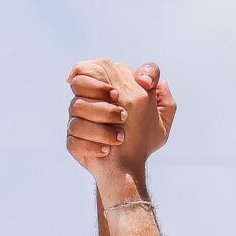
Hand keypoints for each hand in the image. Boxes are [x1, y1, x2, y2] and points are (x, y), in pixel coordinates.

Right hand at [66, 58, 170, 178]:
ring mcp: (78, 121)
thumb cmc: (145, 139)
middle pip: (79, 82)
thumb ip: (162, 93)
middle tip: (121, 112)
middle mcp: (89, 102)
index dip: (100, 75)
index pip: (93, 67)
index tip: (117, 94)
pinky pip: (74, 138)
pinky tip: (107, 150)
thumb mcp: (163, 115)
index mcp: (108, 90)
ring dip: (101, 122)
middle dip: (98, 92)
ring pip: (76, 108)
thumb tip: (144, 79)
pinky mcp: (72, 142)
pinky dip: (92, 145)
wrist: (130, 168)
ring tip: (121, 137)